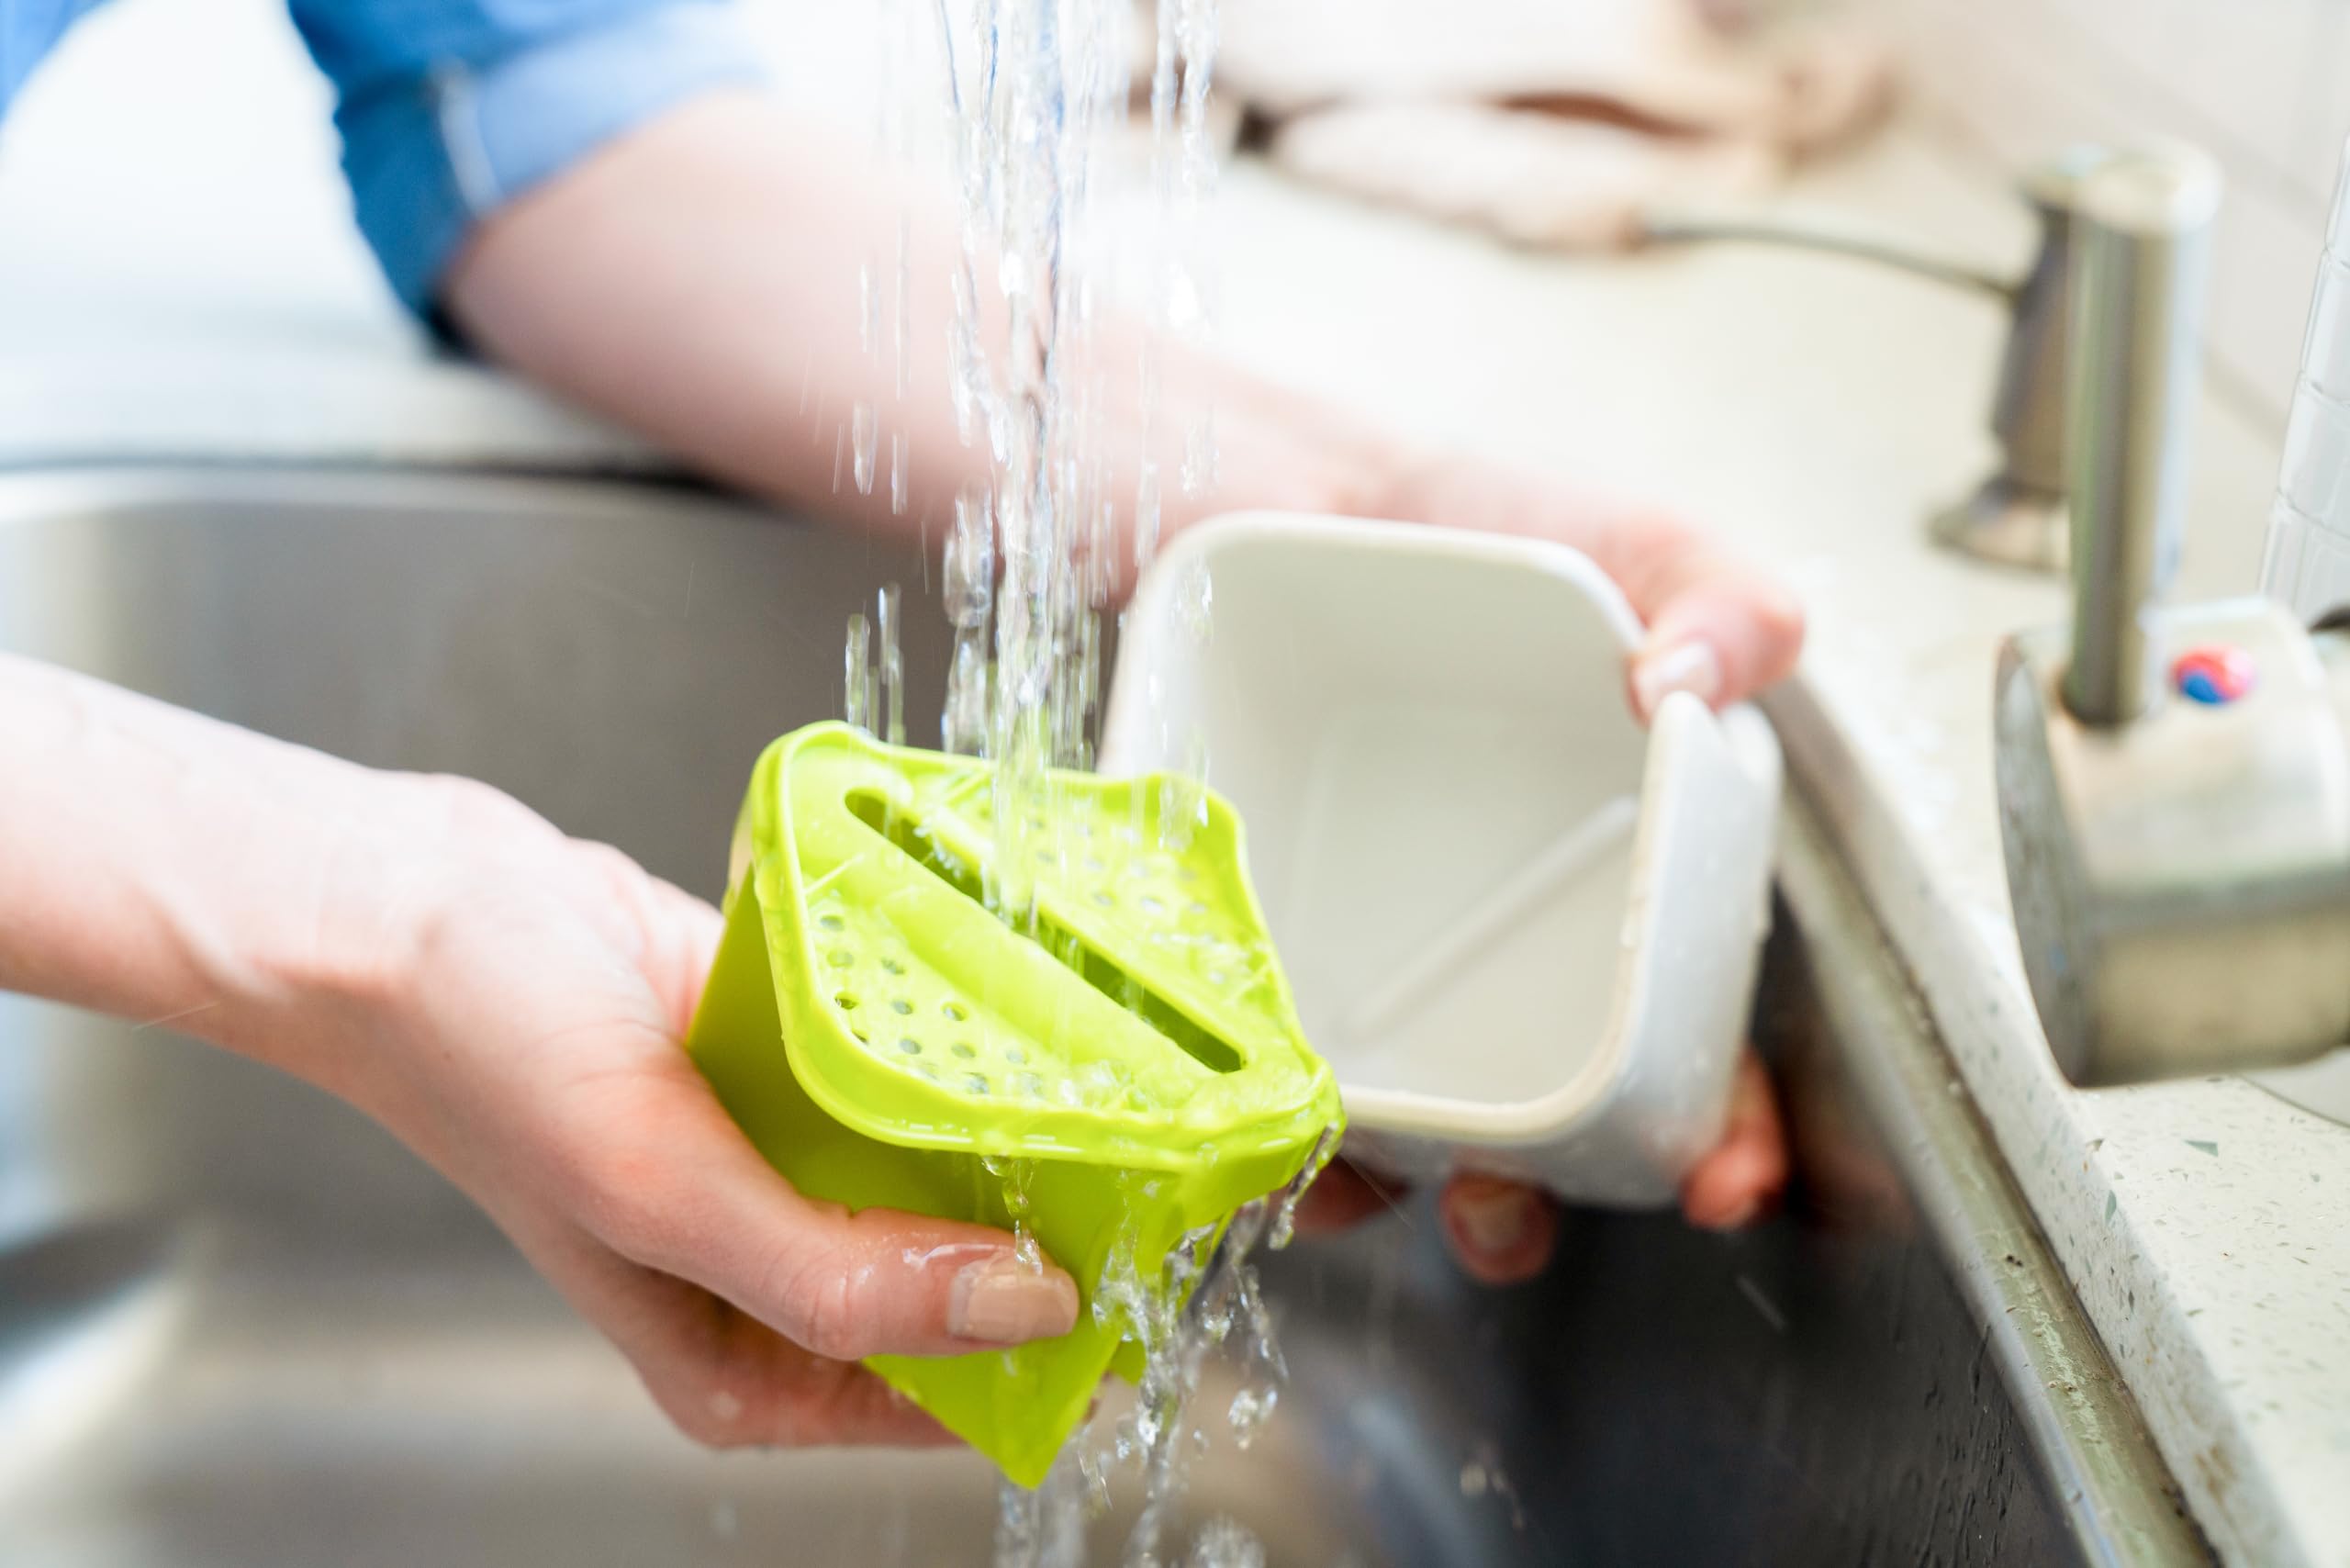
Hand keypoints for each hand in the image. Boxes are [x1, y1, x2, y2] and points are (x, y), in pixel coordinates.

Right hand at [293, 777, 1081, 1448]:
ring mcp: (797, 1161)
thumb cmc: (487, 1061)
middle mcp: (781, 1271)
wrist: (413, 903)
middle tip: (1164, 1158)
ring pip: (954, 1165)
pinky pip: (915, 1070)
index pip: (950, 1391)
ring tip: (1119, 1077)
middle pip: (969, 1278)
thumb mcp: (662, 1195)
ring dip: (1027, 1125)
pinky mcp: (803, 1063)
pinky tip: (1024, 1008)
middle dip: (1062, 1226)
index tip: (1156, 1278)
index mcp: (748, 1362)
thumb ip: (837, 1273)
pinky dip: (964, 1043)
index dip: (1061, 1346)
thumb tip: (1019, 1311)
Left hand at [1289, 447, 1803, 1282]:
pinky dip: (1253, 1114)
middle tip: (1515, 1215)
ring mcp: (1356, 951)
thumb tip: (1703, 685)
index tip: (1723, 1175)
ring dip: (1386, 1184)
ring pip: (1390, 1113)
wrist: (1251, 487)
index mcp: (1600, 880)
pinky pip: (1248, 1058)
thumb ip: (1713, 590)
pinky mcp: (1232, 938)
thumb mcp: (1611, 539)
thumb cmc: (1451, 530)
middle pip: (1534, 1108)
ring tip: (1364, 1184)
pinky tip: (1255, 1123)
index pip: (1682, 1033)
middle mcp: (1484, 941)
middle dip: (1542, 1193)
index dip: (1715, 1120)